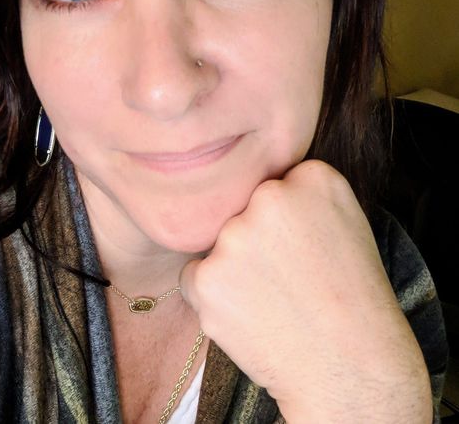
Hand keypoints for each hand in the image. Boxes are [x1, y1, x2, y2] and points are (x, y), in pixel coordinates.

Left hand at [180, 160, 430, 422]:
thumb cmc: (352, 297)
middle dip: (253, 236)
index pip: (274, 183)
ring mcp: (235, 237)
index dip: (284, 219)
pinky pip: (195, 275)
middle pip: (241, 209)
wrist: (350, 368)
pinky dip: (212, 294)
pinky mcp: (208, 277)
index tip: (300, 244)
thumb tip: (256, 186)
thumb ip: (303, 193)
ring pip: (216, 241)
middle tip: (284, 273)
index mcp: (313, 178)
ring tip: (271, 297)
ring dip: (232, 265)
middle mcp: (270, 197)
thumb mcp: (346, 223)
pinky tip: (248, 312)